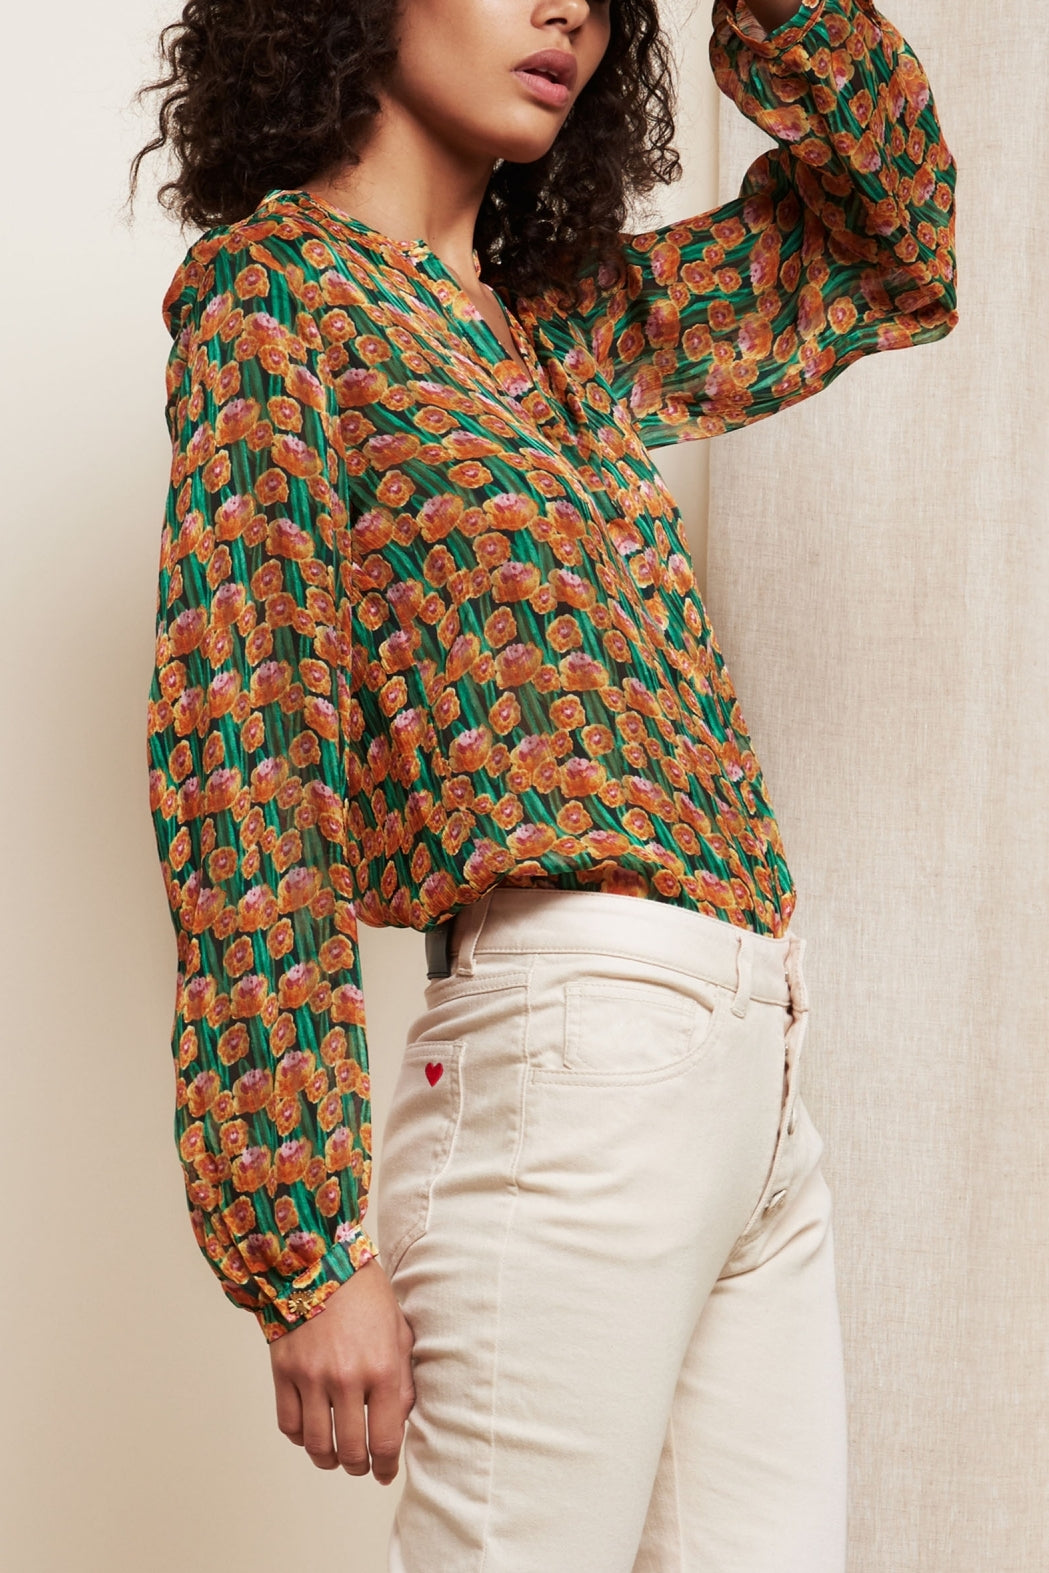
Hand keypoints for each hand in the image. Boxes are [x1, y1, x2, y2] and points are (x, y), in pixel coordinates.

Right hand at [269, 1258, 415, 1483]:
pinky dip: (300, 1437)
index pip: (385, 1440)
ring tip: (335, 1455)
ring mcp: (312, 1377)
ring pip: (317, 1445)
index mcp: (382, 1369)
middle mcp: (347, 1378)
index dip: (386, 1466)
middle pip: (351, 1451)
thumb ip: (403, 1379)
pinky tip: (312, 1430)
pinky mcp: (285, 1372)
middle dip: (359, 1467)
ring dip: (328, 1458)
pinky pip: (289, 1425)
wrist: (319, 1261)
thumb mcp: (399, 1331)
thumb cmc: (365, 1294)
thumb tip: (398, 1422)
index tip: (385, 1472)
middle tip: (361, 1466)